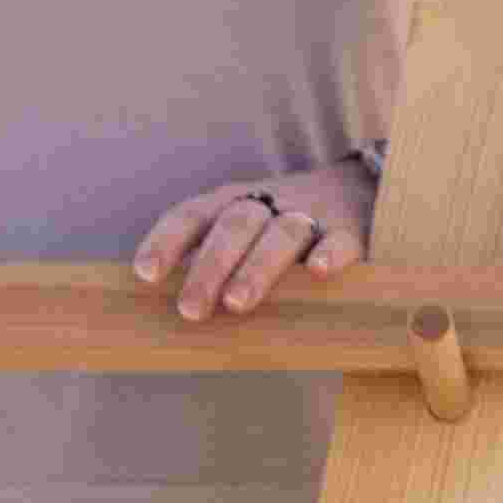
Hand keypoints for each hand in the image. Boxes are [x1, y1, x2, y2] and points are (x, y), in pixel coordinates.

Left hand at [130, 156, 374, 323]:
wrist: (357, 189)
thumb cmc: (279, 228)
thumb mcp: (241, 231)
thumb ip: (207, 261)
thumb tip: (155, 312)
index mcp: (231, 202)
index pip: (192, 214)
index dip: (166, 241)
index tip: (145, 275)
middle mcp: (267, 204)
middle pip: (234, 225)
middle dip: (209, 267)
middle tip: (190, 310)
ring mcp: (310, 216)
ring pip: (281, 234)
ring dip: (256, 267)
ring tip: (236, 304)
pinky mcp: (351, 231)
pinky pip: (340, 239)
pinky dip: (329, 252)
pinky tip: (317, 272)